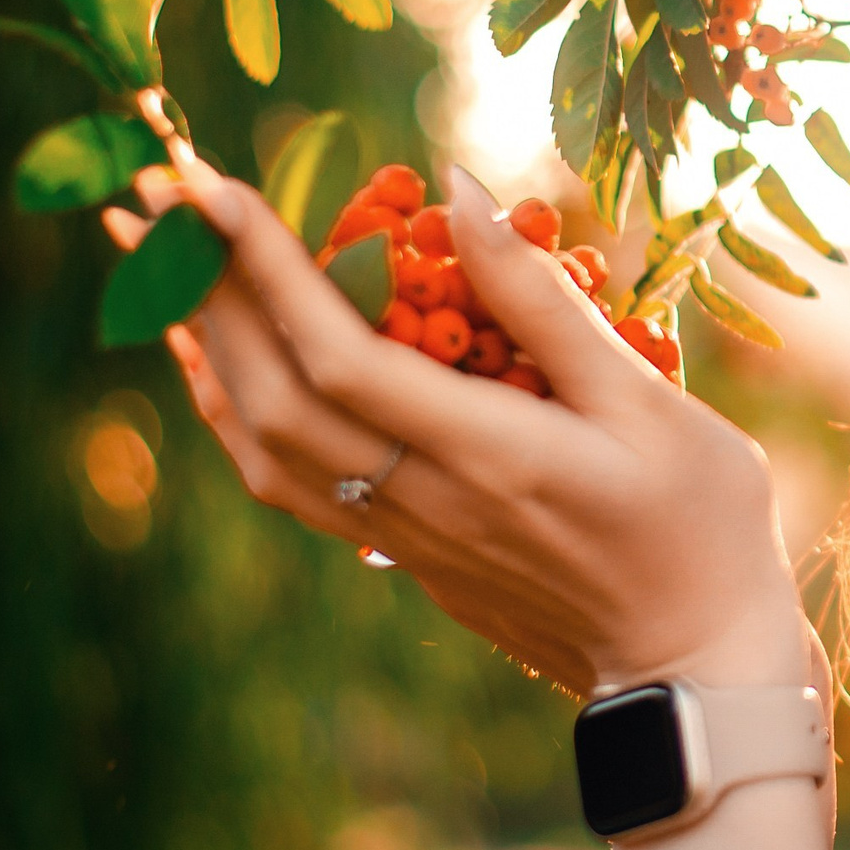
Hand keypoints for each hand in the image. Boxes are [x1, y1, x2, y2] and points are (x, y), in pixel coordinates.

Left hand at [108, 161, 809, 697]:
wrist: (697, 664)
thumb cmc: (700, 520)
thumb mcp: (647, 398)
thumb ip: (543, 302)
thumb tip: (457, 193)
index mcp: (488, 455)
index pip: (339, 355)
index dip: (266, 269)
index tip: (212, 186)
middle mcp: (424, 501)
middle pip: (274, 391)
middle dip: (202, 286)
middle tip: (148, 192)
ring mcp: (406, 536)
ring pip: (262, 441)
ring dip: (200, 344)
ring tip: (156, 261)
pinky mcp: (406, 554)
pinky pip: (284, 479)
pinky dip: (232, 410)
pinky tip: (217, 362)